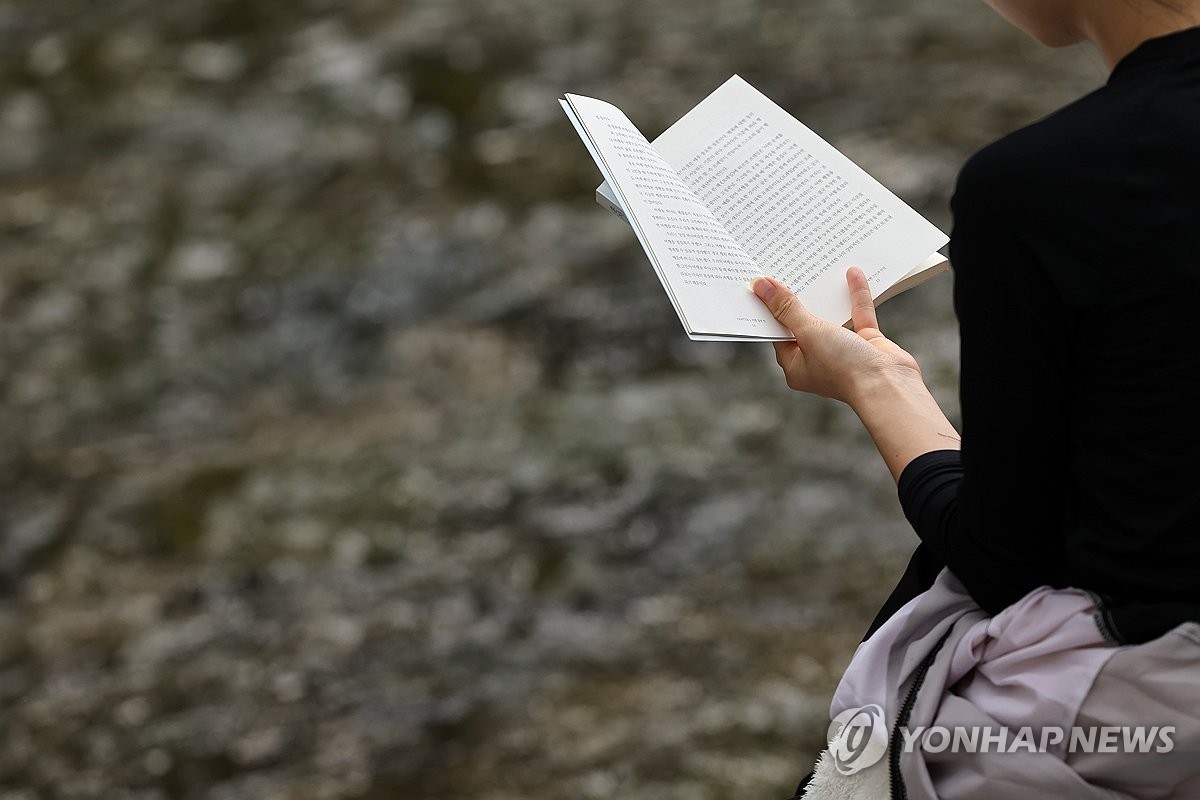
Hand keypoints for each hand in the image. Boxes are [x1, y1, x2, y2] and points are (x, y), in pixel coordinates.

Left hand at [751, 267, 922, 404]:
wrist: (889, 385)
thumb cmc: (844, 367)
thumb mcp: (808, 332)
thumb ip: (787, 308)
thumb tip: (760, 286)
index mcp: (796, 366)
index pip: (778, 332)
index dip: (771, 309)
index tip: (763, 283)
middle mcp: (818, 359)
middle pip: (803, 323)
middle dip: (799, 297)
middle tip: (787, 269)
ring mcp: (843, 351)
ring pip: (831, 318)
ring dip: (826, 296)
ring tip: (815, 268)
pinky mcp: (867, 343)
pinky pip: (858, 314)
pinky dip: (855, 296)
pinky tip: (852, 273)